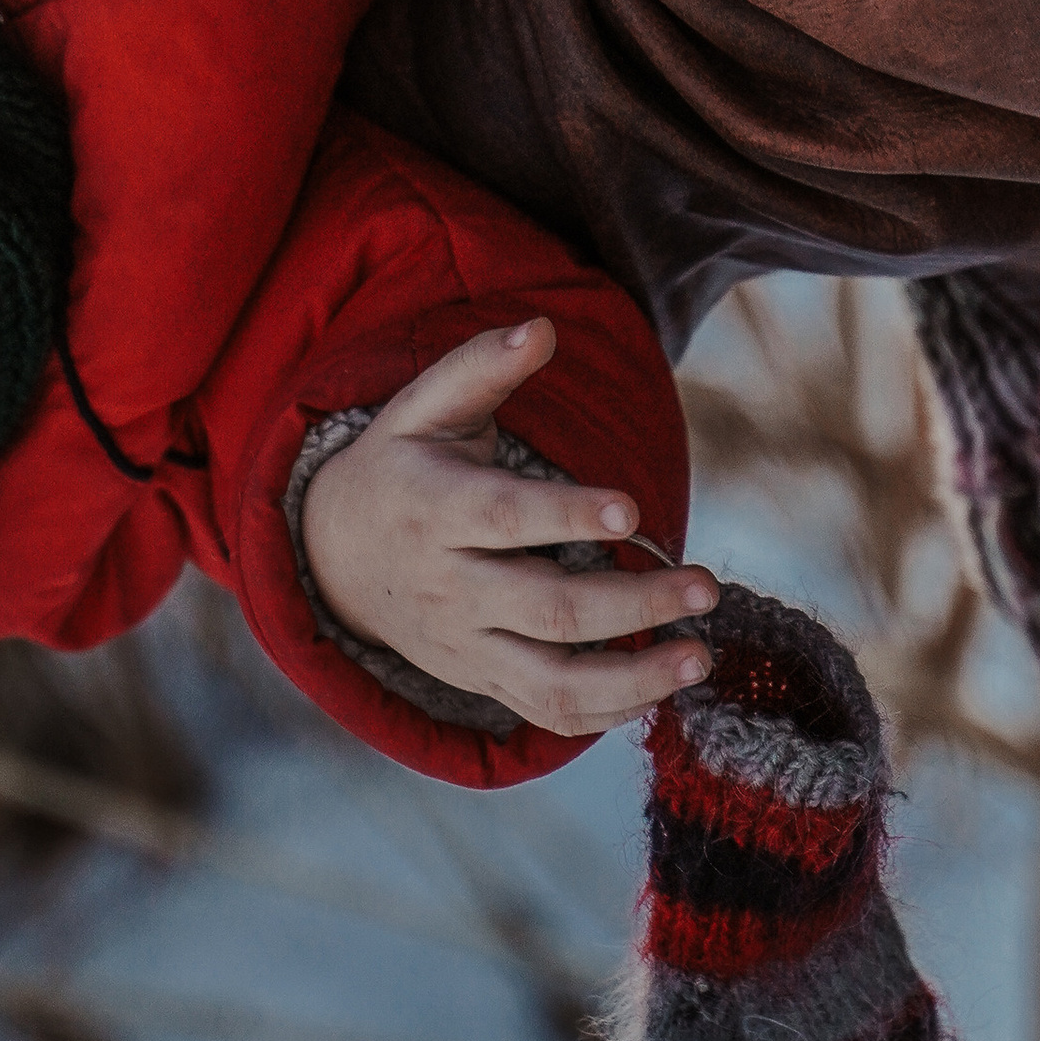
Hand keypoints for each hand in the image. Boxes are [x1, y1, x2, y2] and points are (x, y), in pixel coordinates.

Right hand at [297, 320, 718, 737]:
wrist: (333, 557)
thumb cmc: (400, 466)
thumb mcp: (420, 408)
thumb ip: (480, 367)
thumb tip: (543, 327)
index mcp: (432, 509)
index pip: (503, 518)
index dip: (566, 515)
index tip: (632, 507)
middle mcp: (447, 586)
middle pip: (546, 608)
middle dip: (632, 603)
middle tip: (706, 586)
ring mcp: (463, 644)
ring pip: (551, 680)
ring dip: (632, 677)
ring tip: (700, 657)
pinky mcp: (480, 678)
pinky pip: (547, 713)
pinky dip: (608, 713)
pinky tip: (663, 690)